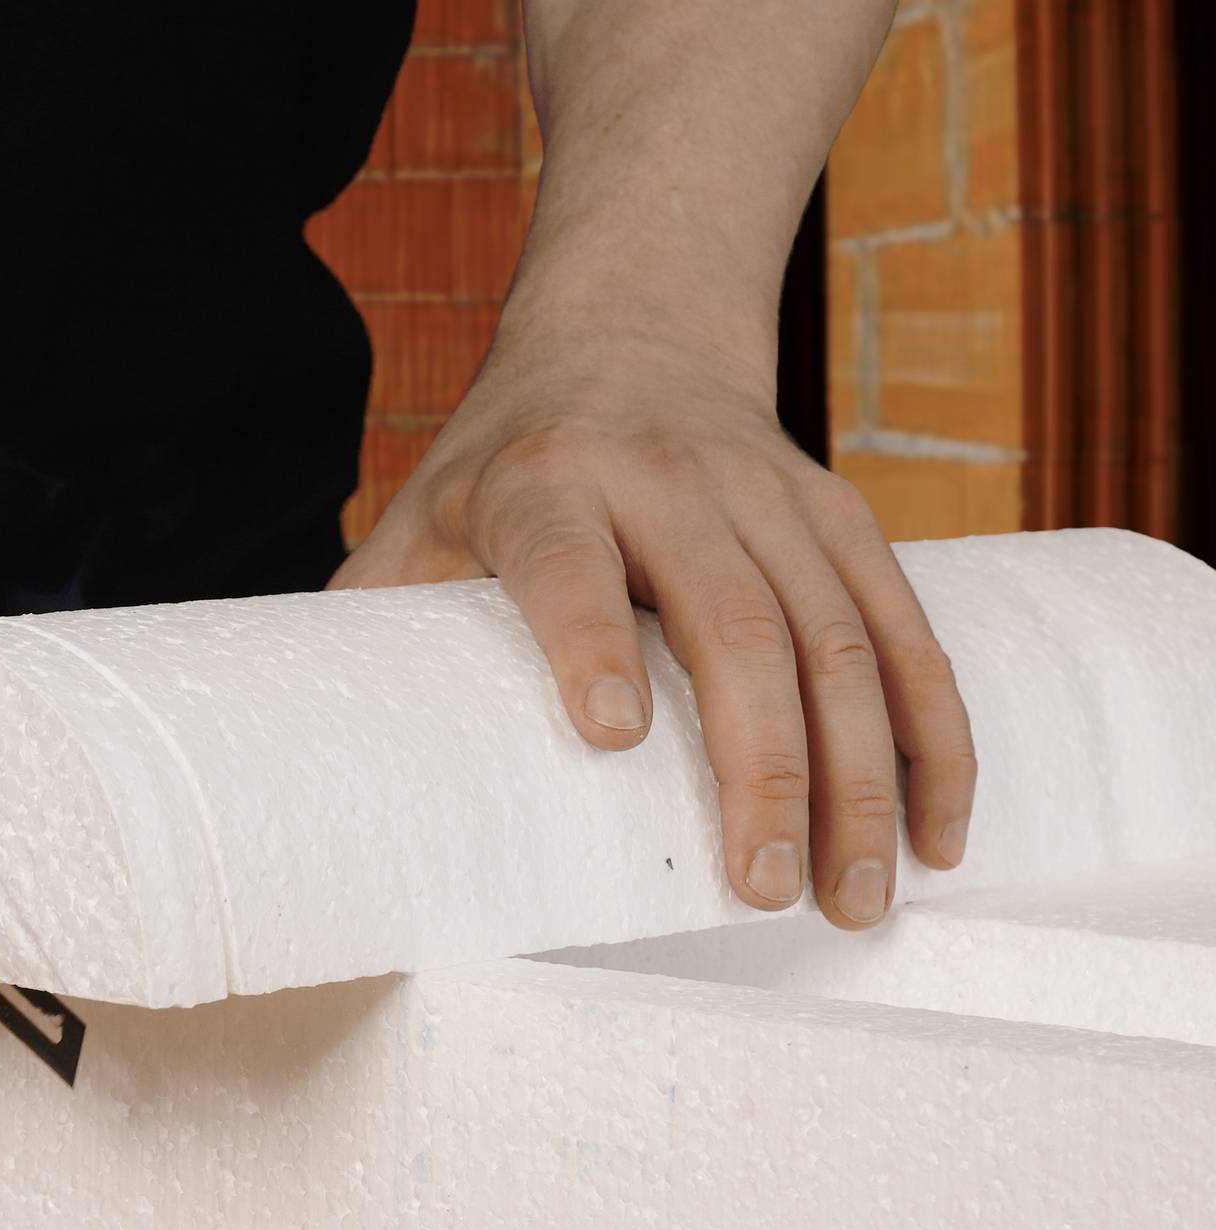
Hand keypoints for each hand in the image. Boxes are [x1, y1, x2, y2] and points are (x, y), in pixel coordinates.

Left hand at [331, 329, 975, 928]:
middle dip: (761, 761)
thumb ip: (375, 627)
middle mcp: (665, 477)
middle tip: (760, 885)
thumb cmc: (501, 470)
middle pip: (732, 619)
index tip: (610, 733)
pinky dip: (932, 732)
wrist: (629, 336)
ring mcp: (767, 493)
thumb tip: (294, 761)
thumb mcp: (418, 522)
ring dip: (862, 773)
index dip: (590, 639)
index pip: (565, 559)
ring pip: (836, 636)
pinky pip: (904, 628)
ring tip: (854, 893)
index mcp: (542, 480)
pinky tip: (937, 830)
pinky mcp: (843, 515)